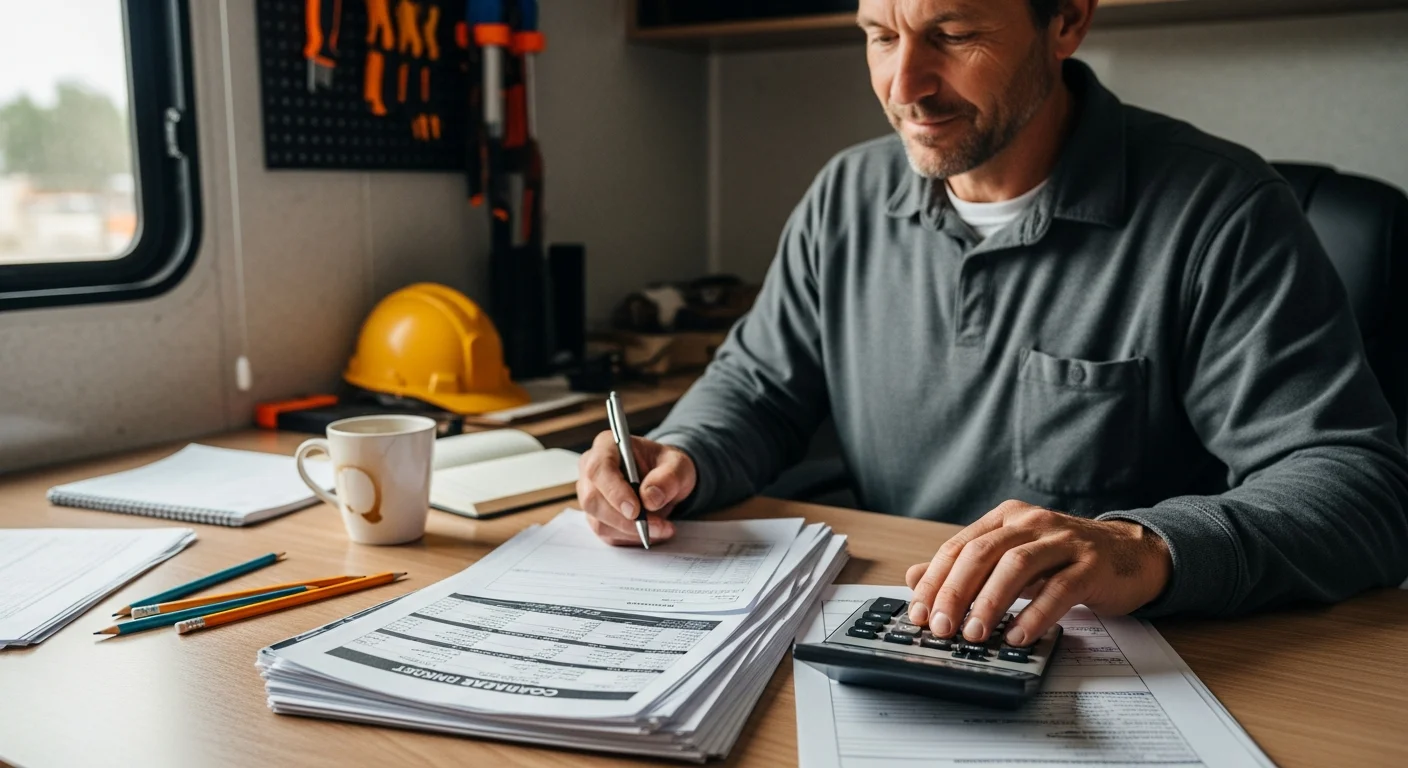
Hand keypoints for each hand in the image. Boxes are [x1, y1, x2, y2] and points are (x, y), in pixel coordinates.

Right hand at [577, 431, 696, 545]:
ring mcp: (590, 495)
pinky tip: (652, 532)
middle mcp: (591, 470)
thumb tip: (650, 499)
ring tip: (662, 529)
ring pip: (599, 521)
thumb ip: (668, 478)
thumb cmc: (666, 467)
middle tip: (658, 526)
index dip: (614, 491)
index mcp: (607, 446)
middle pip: (593, 500)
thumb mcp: (678, 466)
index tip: (636, 510)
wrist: (664, 481)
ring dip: (632, 531)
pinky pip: (607, 534)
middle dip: (626, 519)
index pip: (599, 469)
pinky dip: (631, 538)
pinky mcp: (596, 517)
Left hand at [904, 500, 1171, 646]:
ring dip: (990, 602)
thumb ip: (966, 568)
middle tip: (941, 627)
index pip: (959, 547)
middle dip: (955, 592)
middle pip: (982, 553)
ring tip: (974, 634)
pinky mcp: (1092, 564)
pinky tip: (1019, 636)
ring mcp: (1064, 541)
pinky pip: (1059, 589)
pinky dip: (1035, 613)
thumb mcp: (1012, 558)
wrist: (1133, 554)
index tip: (919, 612)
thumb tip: (914, 577)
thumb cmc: (1066, 560)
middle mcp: (1032, 523)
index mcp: (1006, 518)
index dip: (935, 580)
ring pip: (1017, 566)